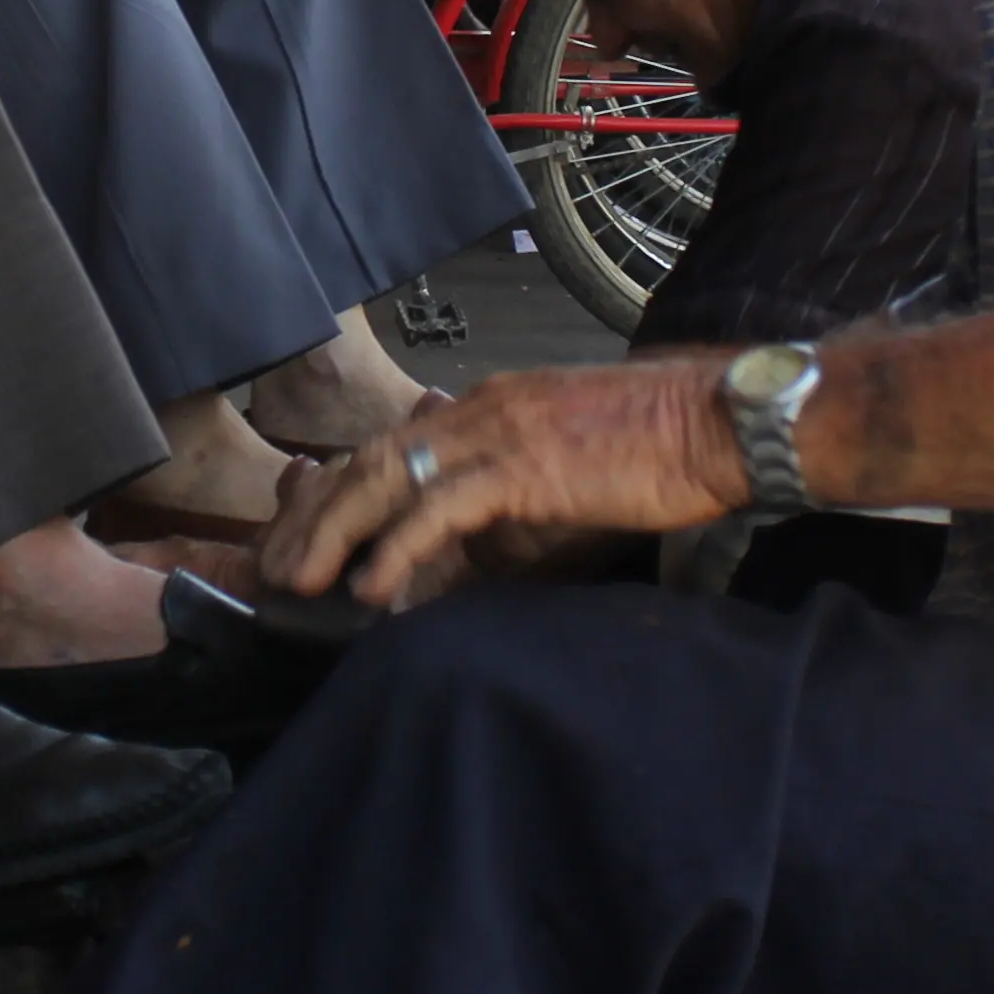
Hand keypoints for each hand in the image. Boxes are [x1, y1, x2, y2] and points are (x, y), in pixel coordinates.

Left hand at [255, 357, 742, 610]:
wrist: (722, 420)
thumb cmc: (660, 449)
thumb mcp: (565, 470)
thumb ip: (509, 498)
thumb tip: (467, 549)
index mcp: (486, 407)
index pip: (386, 447)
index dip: (333, 495)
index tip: (297, 538)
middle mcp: (478, 410)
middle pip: (367, 461)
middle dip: (311, 517)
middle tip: (271, 570)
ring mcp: (498, 433)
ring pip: (387, 479)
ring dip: (333, 533)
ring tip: (296, 581)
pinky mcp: (524, 466)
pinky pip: (440, 509)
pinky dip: (396, 548)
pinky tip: (369, 586)